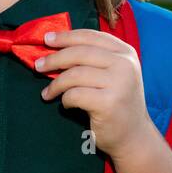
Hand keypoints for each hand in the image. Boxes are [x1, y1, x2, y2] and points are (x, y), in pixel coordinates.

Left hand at [35, 28, 153, 158]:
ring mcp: (119, 83)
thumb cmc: (117, 102)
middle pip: (80, 53)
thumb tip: (56, 46)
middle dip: (54, 59)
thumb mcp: (112, 73)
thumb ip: (92, 59)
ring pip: (74, 74)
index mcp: (125, 52)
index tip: (47, 39)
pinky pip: (75, 95)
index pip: (91, 36)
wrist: (133, 136)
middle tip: (38, 66)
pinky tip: (65, 104)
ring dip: (56, 84)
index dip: (66, 37)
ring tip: (47, 92)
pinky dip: (65, 99)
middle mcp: (125, 64)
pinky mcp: (108, 103)